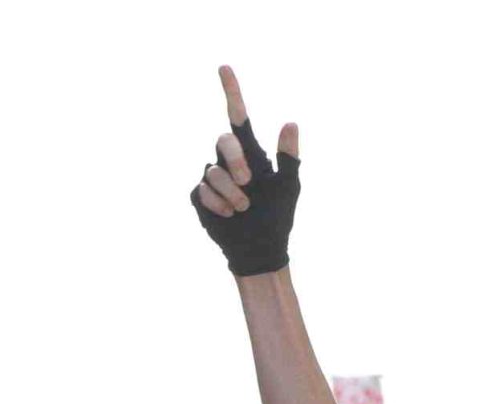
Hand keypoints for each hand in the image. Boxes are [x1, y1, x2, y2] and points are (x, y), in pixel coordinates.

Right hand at [190, 66, 300, 276]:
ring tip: (243, 208)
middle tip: (248, 181)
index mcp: (251, 153)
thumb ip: (289, 157)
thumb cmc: (277, 216)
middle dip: (235, 159)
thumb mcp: (289, 187)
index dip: (232, 92)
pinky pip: (202, 191)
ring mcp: (212, 178)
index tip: (224, 68)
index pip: (238, 116)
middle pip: (223, 141)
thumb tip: (290, 122)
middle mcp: (228, 161)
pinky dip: (217, 204)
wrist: (259, 249)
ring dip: (231, 192)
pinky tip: (228, 215)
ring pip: (213, 171)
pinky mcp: (199, 196)